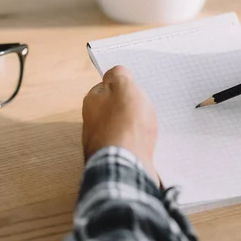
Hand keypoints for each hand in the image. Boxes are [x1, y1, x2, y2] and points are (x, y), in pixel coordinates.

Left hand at [82, 66, 158, 183]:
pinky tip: (147, 146)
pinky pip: (127, 149)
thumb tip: (116, 73)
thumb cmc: (126, 125)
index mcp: (92, 102)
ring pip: (121, 130)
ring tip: (149, 129)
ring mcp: (101, 144)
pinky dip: (137, 146)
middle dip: (130, 109)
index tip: (137, 90)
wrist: (126, 166)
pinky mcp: (113, 162)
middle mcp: (91, 123)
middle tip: (145, 109)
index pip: (106, 87)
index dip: (124, 87)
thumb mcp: (125, 87)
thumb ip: (120, 75)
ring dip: (135, 129)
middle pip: (114, 110)